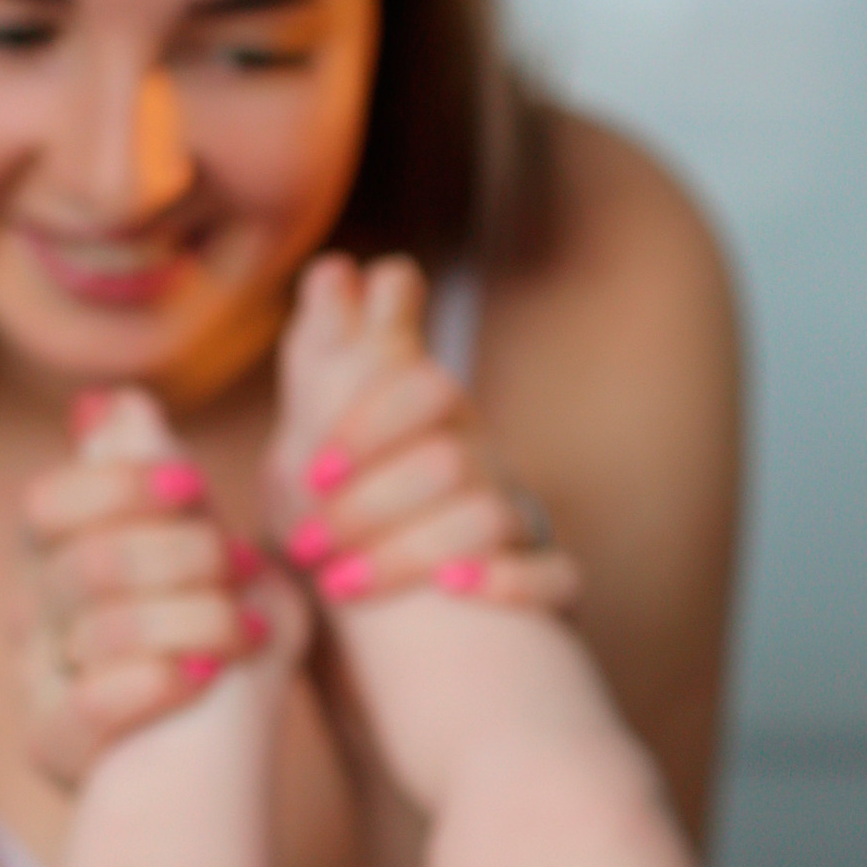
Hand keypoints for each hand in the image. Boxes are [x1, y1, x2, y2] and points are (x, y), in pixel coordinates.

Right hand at [17, 389, 272, 791]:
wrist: (244, 760)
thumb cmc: (230, 643)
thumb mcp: (216, 551)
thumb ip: (162, 478)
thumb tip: (115, 402)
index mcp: (60, 553)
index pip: (49, 503)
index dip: (120, 486)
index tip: (194, 487)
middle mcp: (33, 612)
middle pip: (87, 561)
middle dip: (182, 558)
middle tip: (239, 568)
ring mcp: (34, 680)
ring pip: (98, 629)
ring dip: (194, 622)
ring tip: (246, 632)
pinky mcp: (51, 745)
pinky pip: (86, 703)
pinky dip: (158, 683)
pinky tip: (207, 679)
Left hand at [265, 253, 579, 612]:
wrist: (392, 600)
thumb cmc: (353, 497)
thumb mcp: (324, 423)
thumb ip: (327, 348)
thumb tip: (332, 267)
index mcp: (440, 418)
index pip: (426, 391)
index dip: (370, 426)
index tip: (312, 472)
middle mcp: (487, 460)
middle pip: (449, 461)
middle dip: (371, 504)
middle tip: (306, 546)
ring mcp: (522, 519)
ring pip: (492, 519)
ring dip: (410, 551)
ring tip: (341, 584)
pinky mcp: (548, 580)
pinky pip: (560, 576)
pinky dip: (516, 582)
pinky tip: (458, 590)